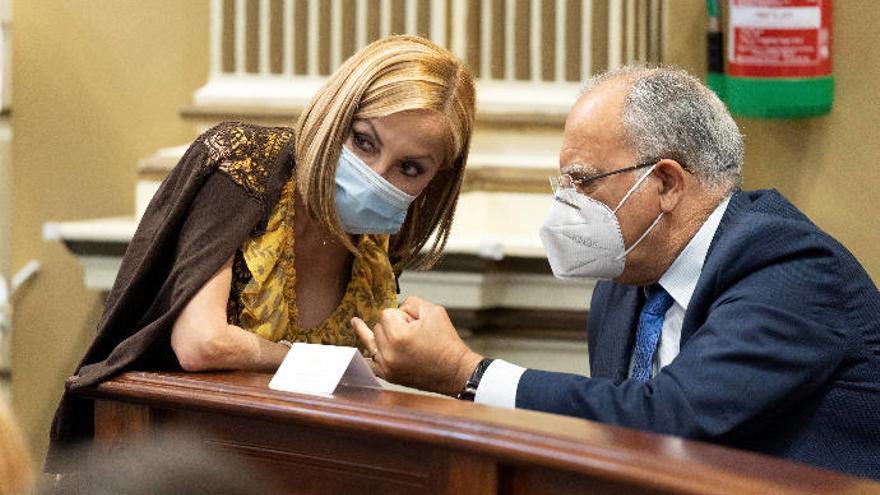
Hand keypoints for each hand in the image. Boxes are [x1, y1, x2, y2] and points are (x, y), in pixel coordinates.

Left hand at [351, 296, 482, 395]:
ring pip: (373, 341)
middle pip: (378, 327)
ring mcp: (387, 367)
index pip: (387, 313)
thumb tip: (397, 308)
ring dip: (381, 336)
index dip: (402, 315)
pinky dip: (366, 356)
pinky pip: (369, 364)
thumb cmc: (446, 342)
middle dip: (393, 326)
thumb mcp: (433, 310)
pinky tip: (357, 350)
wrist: (455, 372)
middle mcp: (388, 353)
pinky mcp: (389, 376)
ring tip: (354, 322)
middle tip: (414, 334)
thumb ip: (410, 301)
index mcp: (398, 336)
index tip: (416, 324)